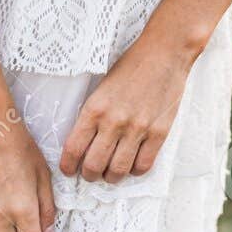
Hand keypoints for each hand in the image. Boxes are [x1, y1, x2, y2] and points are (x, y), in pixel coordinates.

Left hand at [59, 37, 190, 183]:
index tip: (69, 169)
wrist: (163, 53)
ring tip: (110, 174)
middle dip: (89, 175)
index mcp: (95, 108)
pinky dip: (135, 171)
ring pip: (118, 170)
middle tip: (90, 174)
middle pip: (94, 165)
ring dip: (111, 177)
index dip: (68, 165)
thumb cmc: (131, 66)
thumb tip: (84, 140)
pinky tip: (132, 164)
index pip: (74, 148)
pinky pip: (143, 165)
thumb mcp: (101, 87)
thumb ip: (93, 114)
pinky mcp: (158, 133)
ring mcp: (137, 129)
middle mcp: (114, 122)